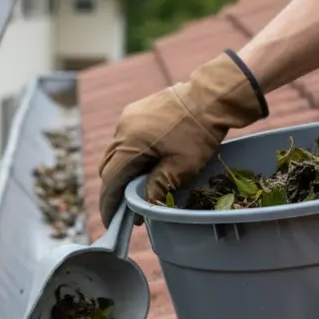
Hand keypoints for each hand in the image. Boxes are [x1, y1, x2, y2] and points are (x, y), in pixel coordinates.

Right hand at [97, 51, 268, 226]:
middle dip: (115, 189)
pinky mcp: (135, 111)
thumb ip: (156, 187)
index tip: (113, 223)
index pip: (111, 181)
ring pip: (116, 152)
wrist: (210, 96)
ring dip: (123, 171)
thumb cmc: (198, 134)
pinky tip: (146, 162)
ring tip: (138, 187)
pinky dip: (129, 154)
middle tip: (128, 209)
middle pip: (108, 167)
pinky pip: (125, 138)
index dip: (109, 205)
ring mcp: (127, 118)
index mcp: (130, 145)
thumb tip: (141, 207)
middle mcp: (122, 130)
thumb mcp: (181, 168)